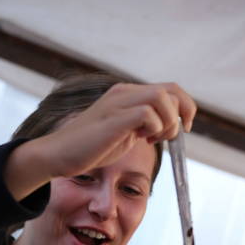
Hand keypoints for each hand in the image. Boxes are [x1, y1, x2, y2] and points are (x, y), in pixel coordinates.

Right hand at [5, 82, 195, 200]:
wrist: (58, 155)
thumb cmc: (90, 148)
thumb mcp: (124, 132)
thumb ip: (143, 124)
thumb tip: (168, 126)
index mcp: (127, 94)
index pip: (170, 88)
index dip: (186, 107)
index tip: (184, 128)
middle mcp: (124, 93)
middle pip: (171, 89)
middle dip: (182, 114)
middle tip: (168, 137)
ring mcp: (117, 104)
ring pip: (161, 97)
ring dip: (167, 122)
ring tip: (154, 138)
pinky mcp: (112, 119)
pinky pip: (146, 113)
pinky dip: (153, 128)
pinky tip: (142, 140)